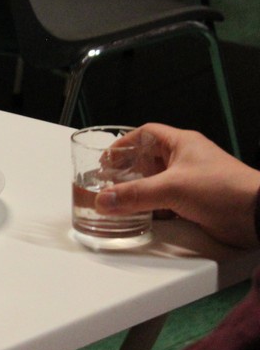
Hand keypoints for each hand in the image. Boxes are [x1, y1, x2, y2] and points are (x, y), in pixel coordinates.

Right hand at [95, 123, 259, 248]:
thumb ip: (135, 195)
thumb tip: (105, 200)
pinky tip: (143, 215)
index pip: (145, 134)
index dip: (124, 143)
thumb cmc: (225, 189)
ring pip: (157, 182)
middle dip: (128, 170)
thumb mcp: (172, 188)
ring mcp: (192, 181)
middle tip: (109, 181)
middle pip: (148, 159)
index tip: (107, 157)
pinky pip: (167, 201)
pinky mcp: (196, 201)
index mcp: (182, 143)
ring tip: (121, 199)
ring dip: (140, 191)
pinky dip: (153, 207)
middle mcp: (186, 159)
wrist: (256, 215)